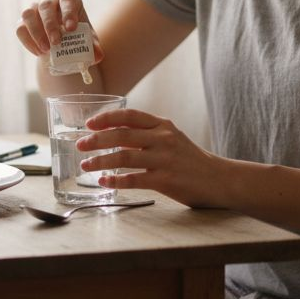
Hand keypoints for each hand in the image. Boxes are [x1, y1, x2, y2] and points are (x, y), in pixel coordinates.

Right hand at [15, 0, 104, 61]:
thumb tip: (97, 55)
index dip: (68, 13)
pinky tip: (38, 52)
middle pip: (46, 5)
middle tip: (56, 42)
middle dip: (50, 24)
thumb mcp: (88, 41)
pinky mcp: (23, 21)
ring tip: (46, 50)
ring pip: (29, 14)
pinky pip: (20, 28)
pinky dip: (28, 41)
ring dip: (36, 32)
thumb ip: (94, 47)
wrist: (61, 43)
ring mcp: (34, 8)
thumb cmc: (77, 35)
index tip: (71, 29)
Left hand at [77, 108, 226, 207]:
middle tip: (80, 145)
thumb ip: (148, 134)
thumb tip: (114, 133)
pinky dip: (115, 180)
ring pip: (124, 156)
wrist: (219, 179)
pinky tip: (104, 182)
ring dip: (100, 161)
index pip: (129, 116)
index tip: (89, 124)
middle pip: (122, 135)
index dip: (106, 118)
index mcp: (163, 125)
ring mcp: (164, 159)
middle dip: (97, 140)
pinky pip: (134, 179)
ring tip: (85, 165)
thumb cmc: (190, 159)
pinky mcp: (165, 180)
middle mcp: (163, 139)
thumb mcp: (172, 137)